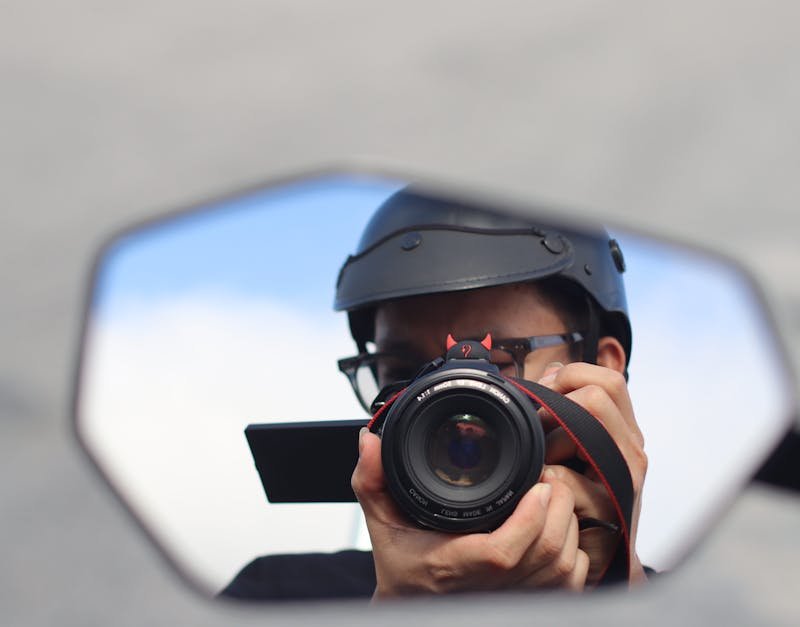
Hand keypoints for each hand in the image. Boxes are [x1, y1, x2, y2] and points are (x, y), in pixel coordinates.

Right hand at [351, 428, 588, 598]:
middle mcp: (486, 591)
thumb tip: (369, 440)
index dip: (528, 520)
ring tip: (556, 497)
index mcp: (450, 566)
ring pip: (564, 569)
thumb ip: (372, 480)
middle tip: (550, 478)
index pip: (501, 553)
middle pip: (546, 556)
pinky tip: (561, 530)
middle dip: (558, 509)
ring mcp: (512, 601)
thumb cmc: (402, 566)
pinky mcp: (531, 605)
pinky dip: (576, 554)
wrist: (413, 610)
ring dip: (569, 526)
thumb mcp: (381, 522)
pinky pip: (571, 584)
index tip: (538, 485)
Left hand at [536, 362, 647, 584]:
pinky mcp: (609, 507)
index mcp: (624, 429)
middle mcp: (632, 448)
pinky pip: (562, 476)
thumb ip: (564, 406)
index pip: (608, 379)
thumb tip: (548, 371)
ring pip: (581, 428)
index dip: (570, 376)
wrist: (597, 557)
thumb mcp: (572, 445)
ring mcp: (626, 477)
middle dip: (555, 404)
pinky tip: (542, 490)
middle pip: (597, 394)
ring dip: (549, 441)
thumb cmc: (579, 497)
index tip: (544, 395)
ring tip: (541, 461)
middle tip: (537, 427)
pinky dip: (543, 478)